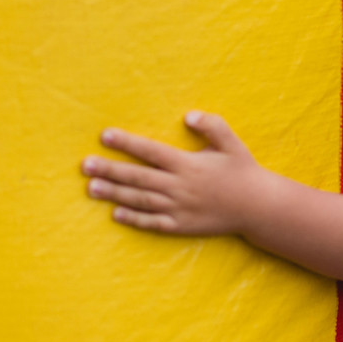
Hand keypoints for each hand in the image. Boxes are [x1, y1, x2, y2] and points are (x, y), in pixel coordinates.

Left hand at [83, 110, 270, 234]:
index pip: (150, 151)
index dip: (127, 143)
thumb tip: (188, 115)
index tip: (105, 135)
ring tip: (91, 188)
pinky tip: (115, 214)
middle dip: (110, 170)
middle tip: (85, 165)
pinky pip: (153, 223)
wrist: (258, 207)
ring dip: (114, 194)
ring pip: (140, 200)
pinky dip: (134, 219)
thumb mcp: (231, 143)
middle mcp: (180, 187)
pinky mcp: (182, 226)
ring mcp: (179, 209)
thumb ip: (212, 125)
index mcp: (188, 164)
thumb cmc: (243, 170)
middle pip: (138, 177)